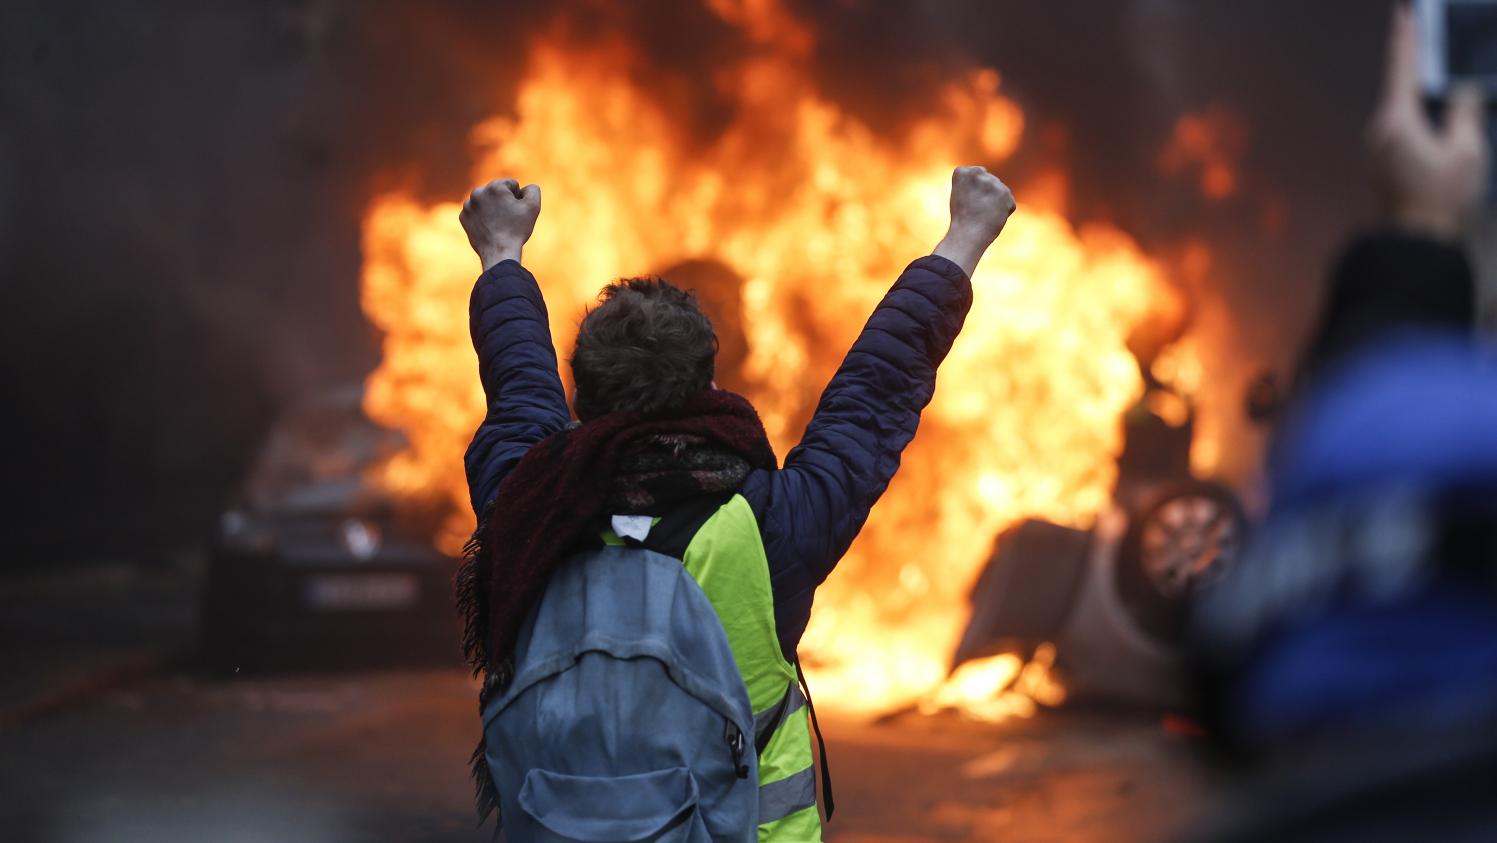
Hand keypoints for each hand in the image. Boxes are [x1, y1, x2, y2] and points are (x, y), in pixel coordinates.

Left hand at [460, 178, 541, 269]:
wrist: (499, 253)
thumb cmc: (516, 230)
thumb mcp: (533, 207)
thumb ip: (533, 190)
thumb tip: (526, 187)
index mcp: (494, 186)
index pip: (511, 185)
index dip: (518, 198)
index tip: (516, 212)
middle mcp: (478, 192)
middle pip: (497, 192)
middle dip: (503, 202)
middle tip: (508, 219)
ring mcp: (468, 205)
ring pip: (485, 201)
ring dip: (492, 208)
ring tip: (498, 224)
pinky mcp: (464, 217)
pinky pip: (476, 212)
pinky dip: (483, 218)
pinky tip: (489, 228)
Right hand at [933, 165, 1015, 277]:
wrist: (969, 234)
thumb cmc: (961, 217)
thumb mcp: (959, 193)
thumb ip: (972, 180)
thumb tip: (987, 173)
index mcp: (963, 171)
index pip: (974, 173)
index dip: (971, 189)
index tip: (965, 200)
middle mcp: (979, 173)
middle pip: (988, 182)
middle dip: (985, 194)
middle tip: (975, 209)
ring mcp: (994, 183)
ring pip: (999, 191)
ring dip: (995, 202)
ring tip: (983, 213)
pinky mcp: (1006, 194)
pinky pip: (1009, 202)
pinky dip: (1004, 211)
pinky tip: (993, 217)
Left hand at [1369, 5, 1488, 240]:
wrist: (1415, 244)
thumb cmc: (1441, 200)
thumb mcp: (1467, 152)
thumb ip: (1464, 113)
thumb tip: (1461, 92)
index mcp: (1397, 121)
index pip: (1402, 68)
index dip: (1406, 37)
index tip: (1404, 12)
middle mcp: (1380, 130)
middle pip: (1400, 85)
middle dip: (1417, 60)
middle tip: (1431, 34)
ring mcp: (1378, 148)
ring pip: (1401, 106)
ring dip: (1420, 89)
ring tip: (1441, 70)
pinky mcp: (1383, 163)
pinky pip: (1402, 125)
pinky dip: (1419, 111)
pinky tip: (1437, 110)